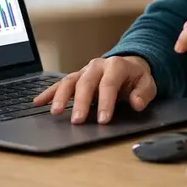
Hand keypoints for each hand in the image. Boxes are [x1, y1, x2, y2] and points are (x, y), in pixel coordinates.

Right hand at [32, 55, 156, 124]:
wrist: (129, 65)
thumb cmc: (136, 77)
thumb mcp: (147, 84)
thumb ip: (143, 93)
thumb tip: (136, 103)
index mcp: (116, 66)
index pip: (108, 84)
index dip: (105, 102)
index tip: (103, 120)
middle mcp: (97, 66)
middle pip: (86, 83)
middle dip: (80, 102)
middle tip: (77, 120)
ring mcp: (85, 71)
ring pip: (70, 81)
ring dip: (60, 96)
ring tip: (54, 112)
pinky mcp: (77, 77)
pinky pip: (60, 83)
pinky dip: (48, 92)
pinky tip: (38, 102)